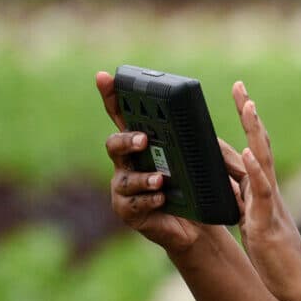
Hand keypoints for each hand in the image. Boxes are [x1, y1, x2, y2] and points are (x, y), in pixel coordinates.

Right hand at [95, 70, 244, 254]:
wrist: (196, 223)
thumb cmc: (194, 186)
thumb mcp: (194, 158)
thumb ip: (189, 139)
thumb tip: (193, 119)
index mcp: (140, 143)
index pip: (122, 116)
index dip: (111, 96)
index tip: (104, 76)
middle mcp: (127, 163)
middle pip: (115, 144)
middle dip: (127, 140)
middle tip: (143, 138)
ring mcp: (124, 187)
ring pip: (125, 177)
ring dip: (143, 177)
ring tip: (160, 178)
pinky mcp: (128, 211)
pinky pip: (134, 204)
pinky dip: (149, 198)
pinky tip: (162, 197)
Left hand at [232, 80, 300, 300]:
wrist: (300, 285)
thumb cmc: (277, 259)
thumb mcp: (252, 224)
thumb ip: (244, 202)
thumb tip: (230, 184)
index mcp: (262, 193)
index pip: (249, 151)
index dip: (241, 126)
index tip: (236, 97)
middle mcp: (268, 192)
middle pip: (259, 145)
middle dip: (249, 115)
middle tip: (239, 86)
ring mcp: (270, 206)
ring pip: (263, 161)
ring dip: (255, 132)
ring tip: (248, 105)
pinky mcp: (267, 223)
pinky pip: (261, 193)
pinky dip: (254, 171)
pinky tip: (247, 152)